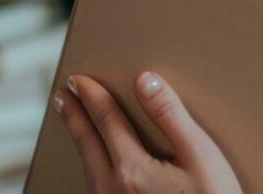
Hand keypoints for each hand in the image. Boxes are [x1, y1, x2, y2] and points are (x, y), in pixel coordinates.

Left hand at [54, 70, 243, 193]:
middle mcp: (113, 191)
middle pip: (86, 145)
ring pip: (88, 169)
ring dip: (80, 142)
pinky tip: (97, 164)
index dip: (92, 97)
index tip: (78, 79)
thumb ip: (170, 115)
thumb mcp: (199, 154)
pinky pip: (96, 186)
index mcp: (132, 170)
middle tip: (62, 97)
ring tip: (77, 125)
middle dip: (73, 117)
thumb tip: (145, 81)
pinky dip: (91, 164)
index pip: (106, 121)